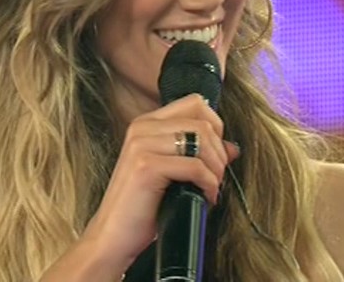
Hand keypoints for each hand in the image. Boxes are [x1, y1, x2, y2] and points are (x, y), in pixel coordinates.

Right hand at [80, 94, 240, 271]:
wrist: (111, 239)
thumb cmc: (142, 210)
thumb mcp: (173, 175)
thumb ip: (199, 155)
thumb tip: (232, 148)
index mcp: (146, 124)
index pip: (196, 103)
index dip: (215, 127)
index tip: (215, 157)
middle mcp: (141, 128)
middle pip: (203, 122)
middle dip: (219, 153)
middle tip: (215, 179)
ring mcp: (141, 144)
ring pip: (202, 140)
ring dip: (216, 169)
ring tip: (210, 189)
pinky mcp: (146, 166)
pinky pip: (196, 166)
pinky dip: (209, 184)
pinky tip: (205, 198)